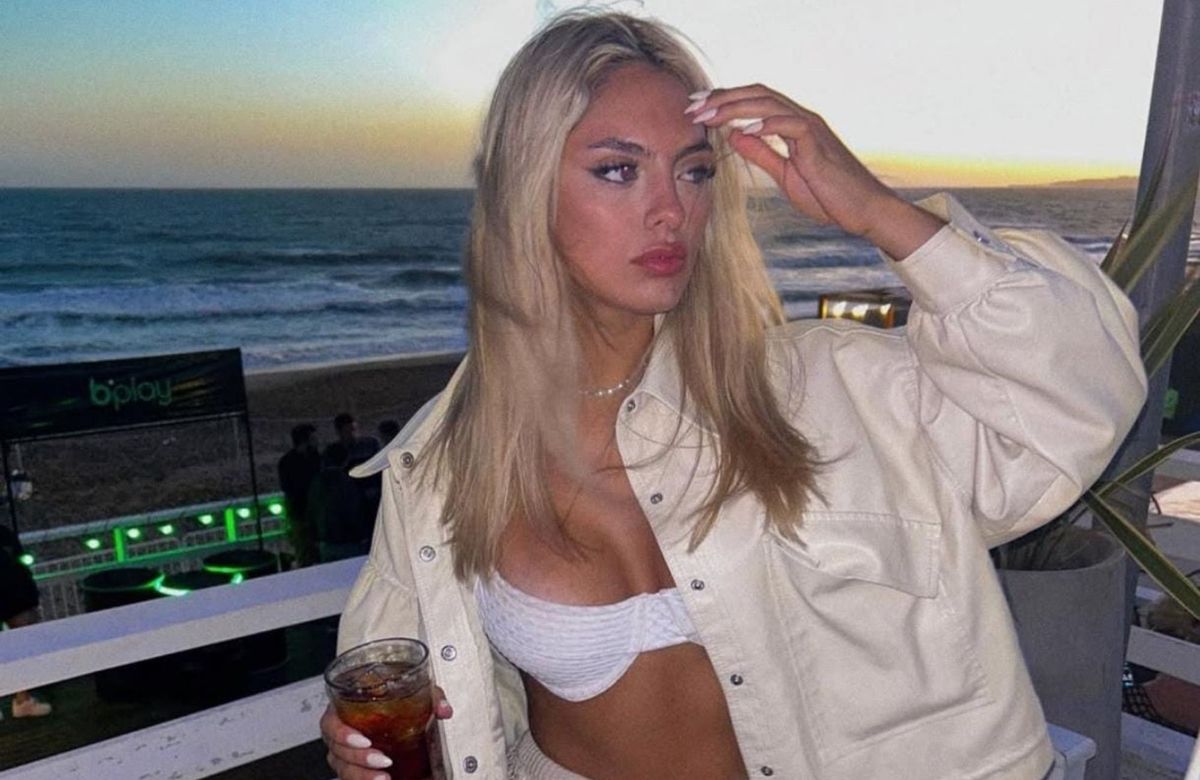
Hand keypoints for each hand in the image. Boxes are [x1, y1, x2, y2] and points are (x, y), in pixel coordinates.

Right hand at [322, 686, 452, 778]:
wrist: (395, 716)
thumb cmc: (393, 701)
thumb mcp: (412, 693)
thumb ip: (429, 697)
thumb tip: (443, 709)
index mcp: (345, 710)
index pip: (330, 722)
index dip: (341, 733)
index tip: (363, 740)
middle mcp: (341, 734)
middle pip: (336, 751)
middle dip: (359, 759)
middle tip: (383, 760)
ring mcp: (345, 754)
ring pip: (343, 769)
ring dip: (362, 775)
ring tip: (385, 777)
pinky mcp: (354, 768)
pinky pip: (352, 777)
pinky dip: (365, 779)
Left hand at [688, 84, 943, 257]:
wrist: (863, 211)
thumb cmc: (828, 195)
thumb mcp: (784, 175)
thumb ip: (761, 153)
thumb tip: (734, 136)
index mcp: (791, 125)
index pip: (753, 102)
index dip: (724, 101)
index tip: (696, 108)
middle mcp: (801, 119)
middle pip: (757, 95)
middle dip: (722, 98)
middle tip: (692, 106)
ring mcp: (811, 128)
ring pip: (769, 104)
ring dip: (735, 107)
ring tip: (709, 115)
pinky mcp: (818, 144)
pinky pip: (791, 125)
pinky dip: (766, 124)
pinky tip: (743, 129)